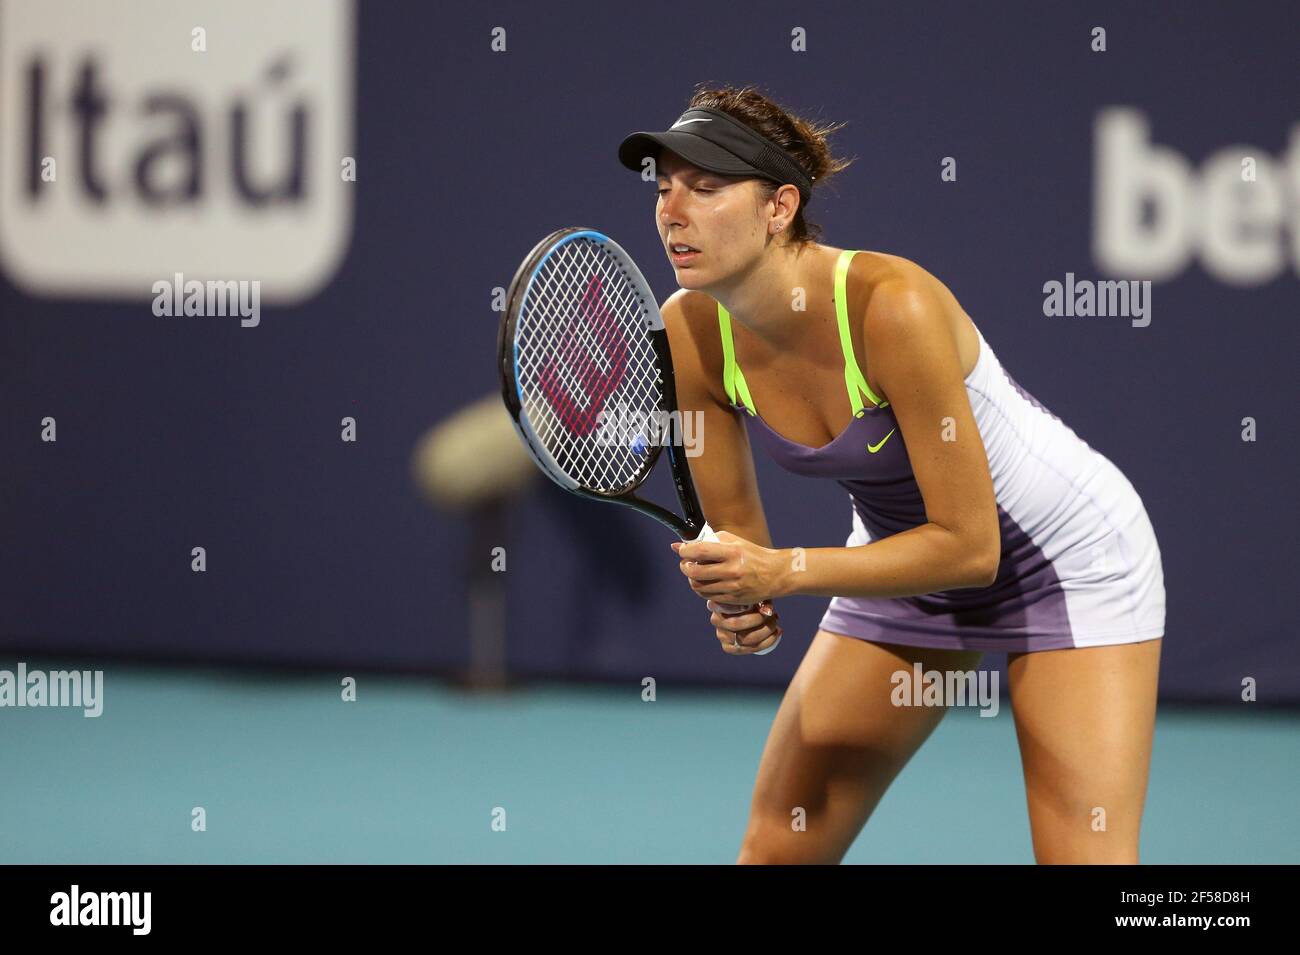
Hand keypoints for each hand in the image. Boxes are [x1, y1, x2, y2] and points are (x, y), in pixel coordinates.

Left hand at [670, 531, 787, 606]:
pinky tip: (707, 583)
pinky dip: (703, 590)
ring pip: (699, 587)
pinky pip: (709, 597)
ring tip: (695, 574)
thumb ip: (709, 540)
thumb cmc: (752, 554)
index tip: (682, 550)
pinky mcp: (734, 600)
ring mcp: (733, 587)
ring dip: (692, 580)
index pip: (700, 551)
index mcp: (733, 552)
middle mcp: (732, 570)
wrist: (776, 574)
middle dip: (684, 567)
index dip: (685, 551)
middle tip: (686, 564)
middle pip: (695, 572)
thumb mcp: (735, 541)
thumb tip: (679, 545)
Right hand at [708, 599, 781, 655]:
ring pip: (744, 639)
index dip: (735, 608)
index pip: (722, 606)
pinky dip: (767, 642)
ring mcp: (721, 635)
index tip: (749, 606)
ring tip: (776, 623)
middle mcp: (715, 619)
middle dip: (758, 620)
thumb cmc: (754, 599)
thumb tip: (766, 611)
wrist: (752, 613)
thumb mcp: (756, 594)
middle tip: (773, 615)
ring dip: (765, 631)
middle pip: (735, 624)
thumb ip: (761, 599)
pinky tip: (777, 633)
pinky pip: (748, 649)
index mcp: (717, 602)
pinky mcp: (728, 647)